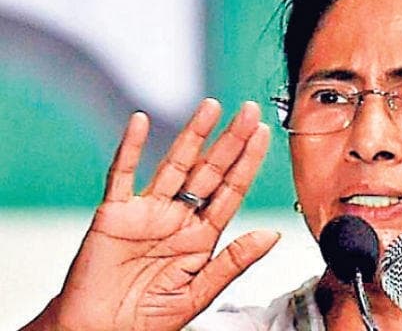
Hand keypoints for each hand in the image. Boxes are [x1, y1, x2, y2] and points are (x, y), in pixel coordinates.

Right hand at [24, 99, 278, 330]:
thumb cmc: (148, 318)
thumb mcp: (200, 292)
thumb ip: (234, 261)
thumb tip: (271, 234)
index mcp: (201, 236)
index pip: (231, 191)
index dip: (248, 163)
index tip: (264, 135)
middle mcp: (178, 217)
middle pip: (209, 170)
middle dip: (230, 140)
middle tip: (249, 111)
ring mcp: (147, 211)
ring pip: (174, 165)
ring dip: (192, 135)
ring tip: (211, 108)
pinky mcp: (114, 213)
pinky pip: (122, 175)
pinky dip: (129, 149)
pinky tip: (139, 123)